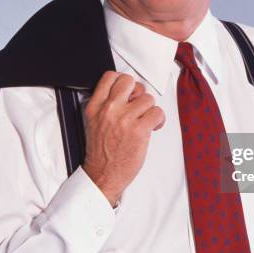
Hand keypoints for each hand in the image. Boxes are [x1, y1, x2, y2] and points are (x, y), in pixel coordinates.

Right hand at [82, 71, 164, 205]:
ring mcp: (124, 119)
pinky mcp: (139, 130)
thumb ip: (105, 105)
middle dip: (137, 92)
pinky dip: (159, 120)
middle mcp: (109, 110)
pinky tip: (153, 127)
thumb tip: (127, 94)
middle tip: (138, 104)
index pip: (110, 77)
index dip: (122, 82)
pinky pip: (157, 112)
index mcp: (95, 106)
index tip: (128, 92)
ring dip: (150, 109)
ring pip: (147, 98)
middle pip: (130, 81)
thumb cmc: (101, 152)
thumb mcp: (94, 122)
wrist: (103, 175)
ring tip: (145, 121)